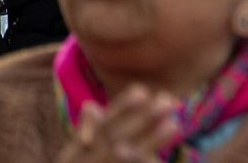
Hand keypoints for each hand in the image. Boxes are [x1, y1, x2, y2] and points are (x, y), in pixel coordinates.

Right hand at [57, 85, 177, 162]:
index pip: (99, 128)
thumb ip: (86, 133)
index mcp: (72, 157)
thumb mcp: (74, 159)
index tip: (142, 91)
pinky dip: (144, 162)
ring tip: (175, 124)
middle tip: (169, 102)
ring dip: (151, 141)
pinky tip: (161, 159)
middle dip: (142, 120)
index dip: (120, 109)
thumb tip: (92, 107)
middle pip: (115, 140)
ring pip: (125, 157)